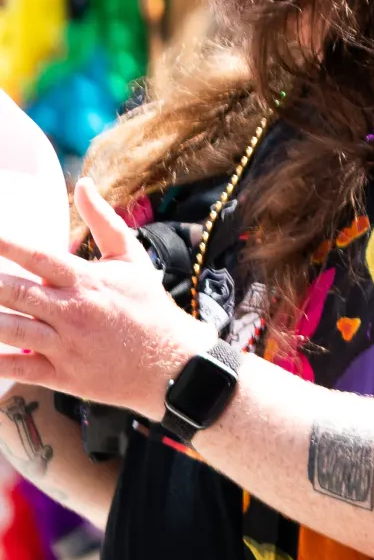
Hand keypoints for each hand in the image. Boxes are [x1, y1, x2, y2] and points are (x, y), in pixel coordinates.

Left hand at [0, 181, 214, 417]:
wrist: (172, 362)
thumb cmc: (149, 305)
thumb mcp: (132, 258)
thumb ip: (104, 221)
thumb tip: (82, 185)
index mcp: (88, 280)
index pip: (39, 257)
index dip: (8, 246)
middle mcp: (73, 310)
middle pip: (15, 292)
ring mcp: (65, 344)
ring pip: (10, 329)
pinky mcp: (61, 375)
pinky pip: (17, 368)